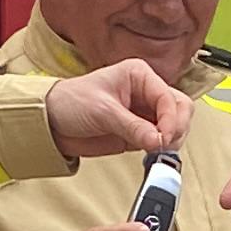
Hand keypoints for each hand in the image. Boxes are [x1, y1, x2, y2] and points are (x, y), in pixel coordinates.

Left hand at [46, 60, 193, 159]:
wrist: (50, 122)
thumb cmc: (70, 102)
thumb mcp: (102, 111)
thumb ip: (132, 127)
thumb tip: (157, 141)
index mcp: (139, 75)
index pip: (168, 97)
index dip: (171, 119)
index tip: (163, 138)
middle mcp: (145, 92)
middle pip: (180, 108)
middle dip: (177, 128)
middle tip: (164, 145)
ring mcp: (144, 113)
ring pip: (175, 125)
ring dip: (172, 140)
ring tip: (157, 151)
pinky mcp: (139, 132)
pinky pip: (161, 140)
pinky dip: (162, 149)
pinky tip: (153, 155)